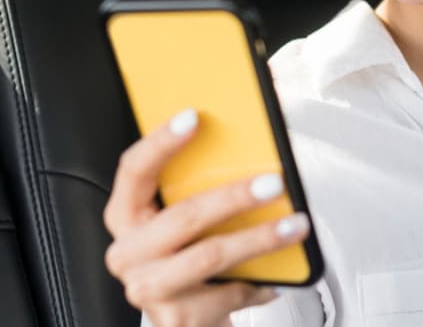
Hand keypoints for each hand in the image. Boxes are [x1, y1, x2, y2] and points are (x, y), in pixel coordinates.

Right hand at [103, 108, 310, 326]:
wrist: (190, 322)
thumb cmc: (191, 260)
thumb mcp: (187, 221)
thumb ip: (198, 188)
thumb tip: (249, 151)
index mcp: (126, 215)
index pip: (134, 170)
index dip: (161, 142)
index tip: (193, 116)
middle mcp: (128, 252)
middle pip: (183, 216)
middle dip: (235, 196)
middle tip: (274, 183)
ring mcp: (148, 288)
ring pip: (210, 255)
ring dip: (260, 239)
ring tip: (296, 225)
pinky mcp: (177, 319)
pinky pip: (229, 291)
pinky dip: (260, 282)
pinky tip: (277, 276)